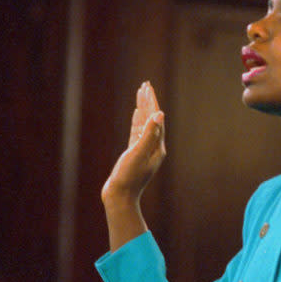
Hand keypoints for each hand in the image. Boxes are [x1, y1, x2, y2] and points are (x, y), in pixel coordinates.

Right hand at [101, 81, 165, 207]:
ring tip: (140, 94)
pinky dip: (137, 121)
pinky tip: (136, 113)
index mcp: (157, 146)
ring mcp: (144, 150)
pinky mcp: (135, 153)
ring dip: (143, 108)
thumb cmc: (129, 177)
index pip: (156, 118)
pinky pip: (138, 132)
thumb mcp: (138, 153)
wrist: (120, 197)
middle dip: (148, 101)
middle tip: (145, 85)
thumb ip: (149, 133)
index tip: (147, 87)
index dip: (151, 101)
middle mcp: (154, 147)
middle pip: (152, 118)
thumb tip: (160, 114)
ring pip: (144, 123)